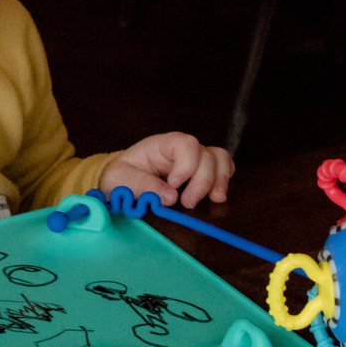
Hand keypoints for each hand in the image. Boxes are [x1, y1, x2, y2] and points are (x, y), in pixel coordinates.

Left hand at [100, 132, 233, 208]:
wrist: (123, 179)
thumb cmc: (121, 174)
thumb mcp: (121, 179)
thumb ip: (142, 185)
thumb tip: (171, 196)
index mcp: (162, 144)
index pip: (185, 144)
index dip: (186, 165)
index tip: (175, 184)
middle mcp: (182, 149)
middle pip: (206, 155)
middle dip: (202, 181)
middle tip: (188, 203)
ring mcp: (195, 159)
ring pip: (220, 159)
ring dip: (219, 180)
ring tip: (213, 200)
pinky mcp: (202, 171)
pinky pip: (223, 168)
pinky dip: (224, 180)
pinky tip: (216, 195)